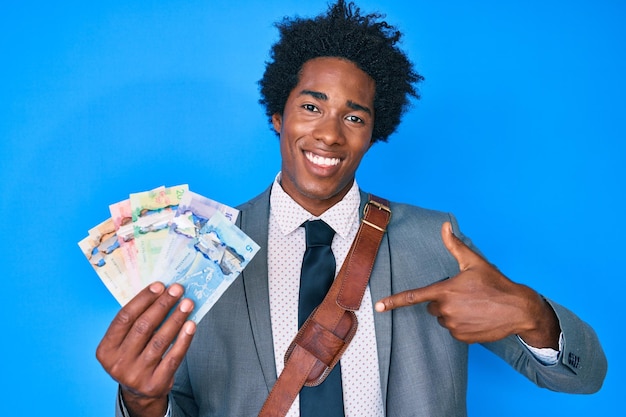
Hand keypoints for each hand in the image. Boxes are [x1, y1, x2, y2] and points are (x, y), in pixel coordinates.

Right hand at [96, 282, 195, 416]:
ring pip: (160, 341)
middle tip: (177, 290)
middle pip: (143, 327)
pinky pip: (173, 357)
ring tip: (187, 303)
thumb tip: (161, 293)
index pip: (125, 317)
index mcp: (106, 349)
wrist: (139, 393)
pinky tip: (191, 325)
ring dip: (176, 318)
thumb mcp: (125, 343)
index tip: (159, 285)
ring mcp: (136, 375)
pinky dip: (184, 339)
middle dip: (163, 305)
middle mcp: (118, 363)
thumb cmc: (134, 357)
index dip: (143, 299)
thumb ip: (136, 322)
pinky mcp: (155, 384)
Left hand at [375, 222, 559, 347]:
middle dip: (443, 301)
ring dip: (453, 313)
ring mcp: (454, 326)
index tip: (378, 307)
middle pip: (433, 307)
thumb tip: (444, 226)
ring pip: (443, 318)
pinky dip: (462, 325)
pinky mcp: (463, 337)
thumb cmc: (496, 283)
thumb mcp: (474, 262)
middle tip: (465, 295)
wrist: (518, 309)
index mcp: (445, 291)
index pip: (414, 297)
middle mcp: (446, 310)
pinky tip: (477, 317)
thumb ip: (455, 245)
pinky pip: (454, 330)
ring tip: (474, 306)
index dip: (394, 302)